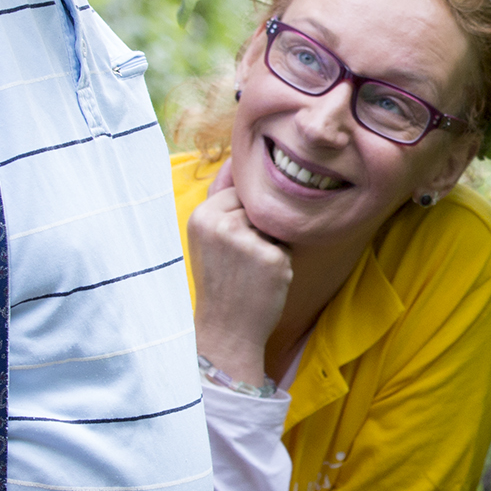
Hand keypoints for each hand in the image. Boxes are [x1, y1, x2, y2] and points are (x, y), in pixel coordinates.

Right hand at [189, 180, 291, 385]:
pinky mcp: (271, 258)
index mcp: (202, 215)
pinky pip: (288, 247)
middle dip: (259, 231)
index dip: (244, 219)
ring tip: (250, 271)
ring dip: (272, 245)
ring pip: (276, 226)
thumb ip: (221, 199)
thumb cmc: (221, 282)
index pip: (241, 193)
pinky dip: (282, 264)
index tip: (230, 248)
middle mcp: (220, 224)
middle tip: (240, 264)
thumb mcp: (209, 237)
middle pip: (261, 208)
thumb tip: (234, 160)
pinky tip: (263, 282)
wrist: (226, 331)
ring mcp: (247, 241)